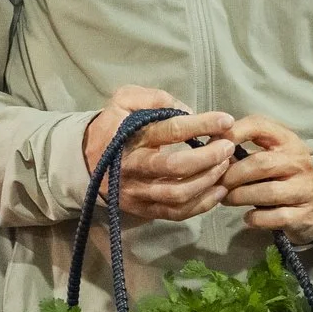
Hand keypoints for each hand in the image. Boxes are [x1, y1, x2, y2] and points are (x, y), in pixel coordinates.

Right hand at [82, 85, 235, 225]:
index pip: (170, 130)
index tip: (226, 120)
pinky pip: (176, 213)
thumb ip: (153, 98)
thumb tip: (188, 111)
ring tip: (225, 166)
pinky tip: (218, 191)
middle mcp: (133, 168)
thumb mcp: (124, 100)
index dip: (201, 125)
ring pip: (178, 194)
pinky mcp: (143, 210)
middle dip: (208, 157)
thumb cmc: (113, 126)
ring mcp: (137, 192)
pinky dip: (201, 205)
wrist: (85, 160)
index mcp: (130, 137)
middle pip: (175, 166)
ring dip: (207, 181)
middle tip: (228, 146)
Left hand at [221, 116, 312, 245]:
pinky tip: (247, 217)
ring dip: (240, 197)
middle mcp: (299, 161)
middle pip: (260, 164)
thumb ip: (243, 152)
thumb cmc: (282, 177)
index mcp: (287, 140)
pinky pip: (275, 216)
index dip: (233, 133)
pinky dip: (256, 218)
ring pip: (268, 191)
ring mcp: (305, 188)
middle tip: (218, 183)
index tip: (212, 145)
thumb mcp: (269, 156)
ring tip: (226, 199)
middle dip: (233, 174)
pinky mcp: (304, 214)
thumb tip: (209, 152)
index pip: (259, 125)